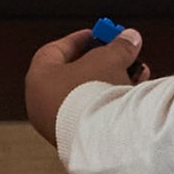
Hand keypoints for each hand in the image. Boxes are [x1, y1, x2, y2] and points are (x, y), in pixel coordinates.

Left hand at [27, 21, 143, 140]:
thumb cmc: (91, 93)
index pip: (54, 51)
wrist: (96, 139)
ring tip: (135, 74)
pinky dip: (108, 102)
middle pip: (73, 73)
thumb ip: (118, 45)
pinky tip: (130, 94)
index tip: (99, 34)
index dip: (79, 40)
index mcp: (38, 78)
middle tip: (121, 53)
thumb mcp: (109, 58)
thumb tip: (129, 38)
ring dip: (110, 81)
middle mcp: (41, 103)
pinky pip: (90, 114)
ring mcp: (55, 124)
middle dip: (101, 62)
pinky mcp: (72, 139)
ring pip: (85, 95)